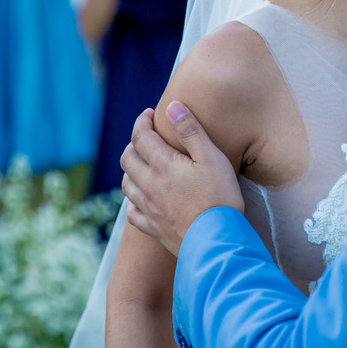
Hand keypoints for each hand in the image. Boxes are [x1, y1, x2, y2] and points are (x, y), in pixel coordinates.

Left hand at [120, 103, 243, 255]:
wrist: (217, 241)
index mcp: (162, 164)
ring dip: (131, 170)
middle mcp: (149, 185)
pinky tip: (142, 199)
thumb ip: (190, 131)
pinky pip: (132, 213)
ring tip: (144, 165)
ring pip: (127, 184)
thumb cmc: (219, 196)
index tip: (149, 114)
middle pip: (128, 158)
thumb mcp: (212, 157)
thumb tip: (172, 106)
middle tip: (148, 138)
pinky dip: (133, 201)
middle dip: (134, 143)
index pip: (141, 136)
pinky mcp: (153, 228)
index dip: (142, 121)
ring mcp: (149, 208)